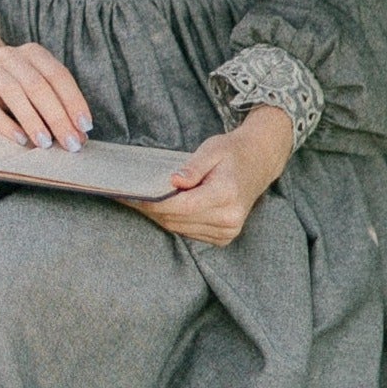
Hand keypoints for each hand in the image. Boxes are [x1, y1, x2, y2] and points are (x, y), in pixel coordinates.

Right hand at [0, 21, 93, 151]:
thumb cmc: (16, 88)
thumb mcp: (38, 91)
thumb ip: (59, 110)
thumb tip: (80, 137)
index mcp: (34, 53)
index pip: (58, 76)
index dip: (74, 101)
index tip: (85, 127)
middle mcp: (11, 55)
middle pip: (38, 85)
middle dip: (58, 117)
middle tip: (70, 143)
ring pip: (14, 93)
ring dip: (33, 120)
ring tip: (46, 143)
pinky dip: (6, 124)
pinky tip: (21, 140)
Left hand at [119, 104, 293, 244]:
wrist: (259, 163)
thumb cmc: (232, 153)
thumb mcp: (211, 149)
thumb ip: (193, 168)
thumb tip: (173, 181)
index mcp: (226, 194)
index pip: (181, 206)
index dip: (153, 203)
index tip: (131, 195)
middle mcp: (229, 218)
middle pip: (177, 219)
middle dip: (150, 209)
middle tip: (127, 196)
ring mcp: (228, 231)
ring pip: (179, 228)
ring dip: (159, 216)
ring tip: (141, 200)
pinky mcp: (224, 237)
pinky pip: (188, 232)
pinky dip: (173, 221)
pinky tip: (163, 207)